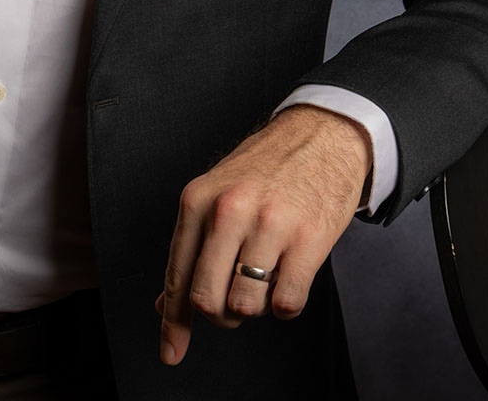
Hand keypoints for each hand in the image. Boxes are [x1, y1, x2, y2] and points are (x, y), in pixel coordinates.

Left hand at [156, 104, 371, 364]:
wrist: (321, 134)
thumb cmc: (265, 168)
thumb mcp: (216, 193)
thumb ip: (192, 246)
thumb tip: (166, 304)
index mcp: (198, 200)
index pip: (178, 274)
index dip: (173, 323)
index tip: (171, 353)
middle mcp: (229, 210)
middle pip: (207, 299)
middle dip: (220, 314)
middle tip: (234, 300)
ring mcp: (270, 224)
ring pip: (246, 305)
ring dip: (254, 306)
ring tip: (265, 278)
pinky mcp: (309, 238)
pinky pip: (286, 303)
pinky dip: (285, 305)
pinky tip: (288, 278)